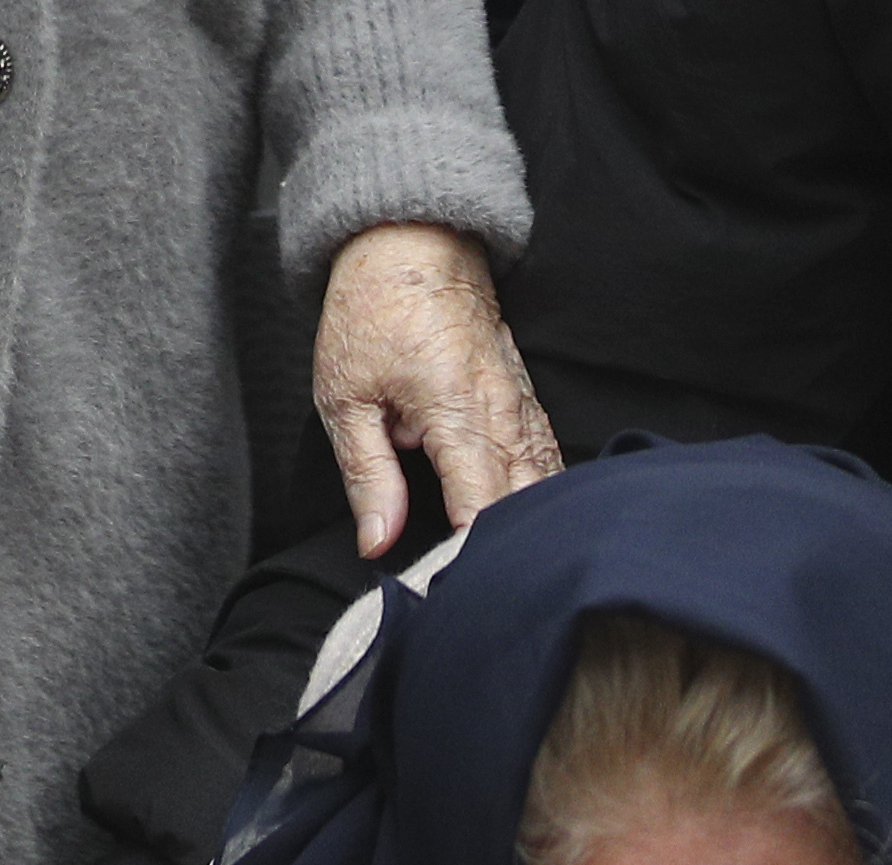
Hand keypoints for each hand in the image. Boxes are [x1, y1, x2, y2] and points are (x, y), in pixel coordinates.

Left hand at [315, 220, 562, 561]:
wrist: (413, 241)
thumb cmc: (373, 311)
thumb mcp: (346, 397)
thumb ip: (367, 477)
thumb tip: (379, 544)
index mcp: (458, 415)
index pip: (481, 512)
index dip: (469, 560)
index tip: (451, 595)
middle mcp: (504, 414)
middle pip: (524, 508)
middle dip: (506, 555)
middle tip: (480, 597)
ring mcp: (524, 406)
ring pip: (544, 488)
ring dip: (527, 529)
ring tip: (506, 573)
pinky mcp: (527, 401)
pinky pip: (545, 462)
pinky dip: (537, 498)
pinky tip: (526, 528)